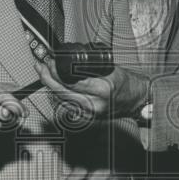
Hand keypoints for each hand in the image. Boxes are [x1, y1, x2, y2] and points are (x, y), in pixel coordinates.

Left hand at [34, 59, 148, 119]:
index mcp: (101, 89)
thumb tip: (65, 60)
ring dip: (50, 86)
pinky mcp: (87, 119)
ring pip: (61, 100)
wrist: (138, 100)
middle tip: (40, 66)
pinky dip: (58, 96)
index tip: (49, 61)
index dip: (55, 71)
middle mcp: (94, 104)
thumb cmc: (127, 83)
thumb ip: (88, 67)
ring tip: (43, 74)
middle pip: (61, 92)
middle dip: (47, 78)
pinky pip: (67, 106)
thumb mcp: (110, 68)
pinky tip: (54, 87)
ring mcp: (90, 114)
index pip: (69, 81)